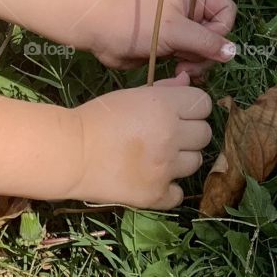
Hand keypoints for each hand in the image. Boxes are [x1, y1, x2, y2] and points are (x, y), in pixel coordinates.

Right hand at [68, 71, 212, 208]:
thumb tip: (187, 82)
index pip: (202, 103)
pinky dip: (168, 186)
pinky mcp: (158, 194)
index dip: (192, 106)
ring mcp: (166, 168)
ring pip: (196, 162)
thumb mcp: (129, 95)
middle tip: (166, 134)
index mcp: (163, 107)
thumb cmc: (97, 116)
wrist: (71, 152)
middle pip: (205, 134)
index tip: (178, 111)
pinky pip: (179, 192)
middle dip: (189, 132)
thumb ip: (163, 89)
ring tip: (156, 155)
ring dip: (180, 158)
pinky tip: (151, 177)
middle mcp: (171, 137)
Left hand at [91, 0, 236, 80]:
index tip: (205, 39)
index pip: (226, 9)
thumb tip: (232, 52)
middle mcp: (188, 9)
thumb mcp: (175, 30)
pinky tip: (176, 72)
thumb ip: (206, 42)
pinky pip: (191, 58)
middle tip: (188, 60)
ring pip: (205, 49)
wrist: (102, 32)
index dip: (222, 28)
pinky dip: (188, 67)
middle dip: (206, 51)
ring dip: (197, 62)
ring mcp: (179, 28)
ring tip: (179, 67)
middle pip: (217, 34)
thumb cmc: (139, 23)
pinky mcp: (171, 44)